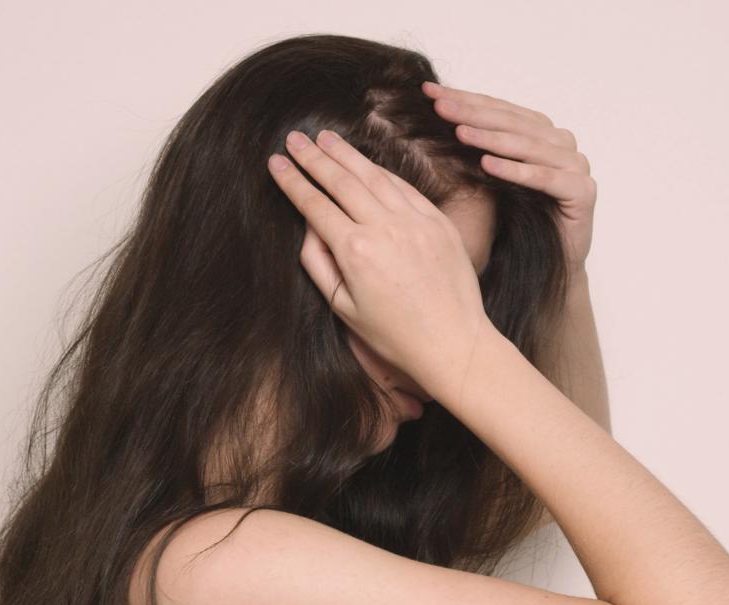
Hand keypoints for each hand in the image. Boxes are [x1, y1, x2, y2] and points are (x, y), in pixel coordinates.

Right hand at [266, 129, 496, 401]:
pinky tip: (366, 162)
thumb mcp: (343, 306)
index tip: (275, 162)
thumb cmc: (393, 334)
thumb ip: (318, 262)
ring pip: (374, 176)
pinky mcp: (438, 222)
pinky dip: (382, 171)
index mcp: (355, 251)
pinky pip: (405, 187)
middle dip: (313, 157)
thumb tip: (309, 225)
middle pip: (341, 181)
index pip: (315, 205)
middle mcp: (385, 228)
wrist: (453, 342)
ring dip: (346, 154)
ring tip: (326, 138)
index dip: (292, 181)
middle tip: (295, 138)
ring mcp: (415, 221)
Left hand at [422, 81, 596, 278]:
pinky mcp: (583, 192)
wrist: (547, 268)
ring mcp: (576, 166)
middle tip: (440, 106)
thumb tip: (430, 114)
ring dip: (491, 138)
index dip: (464, 98)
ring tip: (459, 133)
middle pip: (512, 122)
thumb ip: (475, 146)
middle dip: (473, 112)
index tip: (429, 92)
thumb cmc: (513, 223)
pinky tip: (487, 165)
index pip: (498, 109)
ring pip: (528, 146)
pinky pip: (545, 177)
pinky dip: (516, 170)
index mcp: (540, 133)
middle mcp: (561, 143)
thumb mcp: (488, 178)